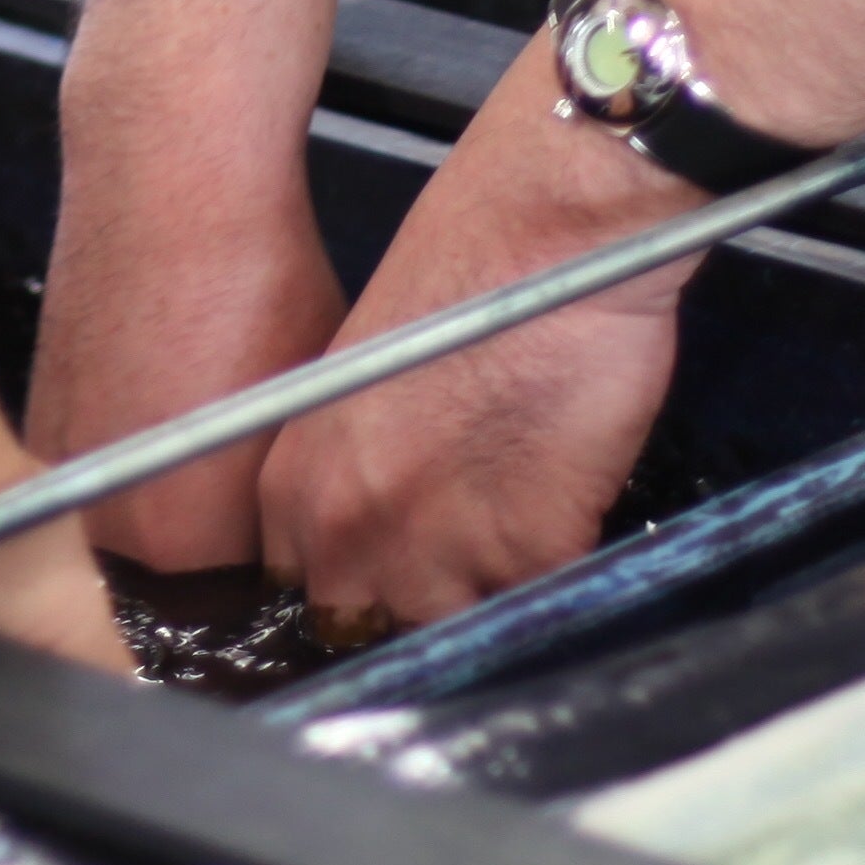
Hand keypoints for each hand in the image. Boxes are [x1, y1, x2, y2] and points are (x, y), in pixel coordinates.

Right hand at [23, 152, 344, 570]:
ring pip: (124, 534)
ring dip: (163, 507)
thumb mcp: (311, 416)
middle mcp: (106, 526)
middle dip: (214, 553)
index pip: (241, 606)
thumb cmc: (254, 286)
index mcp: (184, 540)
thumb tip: (295, 534)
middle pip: (172, 584)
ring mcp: (64, 474)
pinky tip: (165, 405)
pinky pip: (93, 479)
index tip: (289, 543)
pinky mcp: (38, 427)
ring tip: (208, 441)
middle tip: (254, 492)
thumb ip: (288, 507)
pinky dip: (126, 461)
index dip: (272, 571)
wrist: (170, 186)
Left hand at [255, 76, 689, 628]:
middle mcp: (347, 533)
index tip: (389, 589)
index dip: (353, 597)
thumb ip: (361, 475)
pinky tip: (571, 520)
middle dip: (418, 616)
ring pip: (462, 636)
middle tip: (465, 573)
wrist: (547, 228)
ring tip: (525, 541)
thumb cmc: (462, 276)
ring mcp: (435, 552)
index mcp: (294, 487)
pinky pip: (542, 607)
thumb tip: (394, 530)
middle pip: (372, 634)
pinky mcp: (526, 551)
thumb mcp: (363, 387)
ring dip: (495, 603)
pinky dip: (560, 577)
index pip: (299, 601)